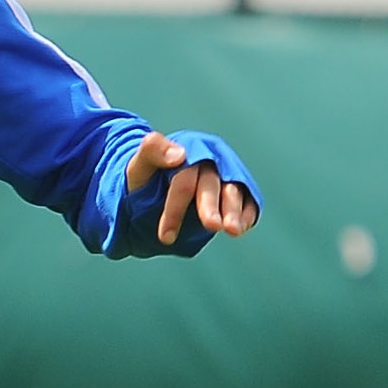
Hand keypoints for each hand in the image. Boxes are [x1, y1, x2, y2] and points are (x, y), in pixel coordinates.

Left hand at [126, 131, 258, 244]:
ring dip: (233, 211)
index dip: (176, 207)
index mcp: (188, 152)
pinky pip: (247, 199)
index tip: (165, 235)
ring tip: (233, 230)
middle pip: (210, 185)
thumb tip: (179, 155)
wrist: (156, 188)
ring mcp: (225, 176)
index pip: (184, 179)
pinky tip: (242, 227)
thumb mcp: (139, 166)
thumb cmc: (147, 178)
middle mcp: (210, 162)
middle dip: (210, 207)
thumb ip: (152, 152)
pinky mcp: (237, 190)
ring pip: (232, 191)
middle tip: (212, 226)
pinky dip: (247, 212)